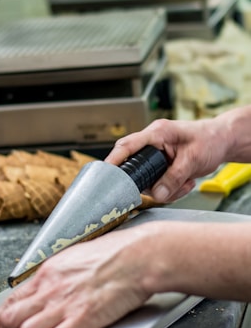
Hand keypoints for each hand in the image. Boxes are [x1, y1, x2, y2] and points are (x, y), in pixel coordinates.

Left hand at [0, 226, 153, 327]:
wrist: (135, 257)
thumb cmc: (109, 255)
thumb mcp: (71, 259)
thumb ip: (54, 277)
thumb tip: (45, 289)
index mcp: (47, 274)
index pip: (9, 300)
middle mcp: (50, 289)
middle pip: (10, 320)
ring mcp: (64, 304)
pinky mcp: (82, 317)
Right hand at [105, 118, 227, 202]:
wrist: (223, 142)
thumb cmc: (210, 140)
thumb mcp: (194, 159)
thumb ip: (174, 177)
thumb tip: (157, 194)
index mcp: (156, 133)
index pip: (127, 146)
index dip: (113, 160)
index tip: (105, 174)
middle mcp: (152, 144)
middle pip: (135, 168)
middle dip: (148, 183)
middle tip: (164, 188)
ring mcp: (156, 157)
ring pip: (148, 181)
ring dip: (166, 188)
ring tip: (185, 183)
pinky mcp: (161, 167)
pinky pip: (158, 185)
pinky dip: (172, 189)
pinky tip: (187, 183)